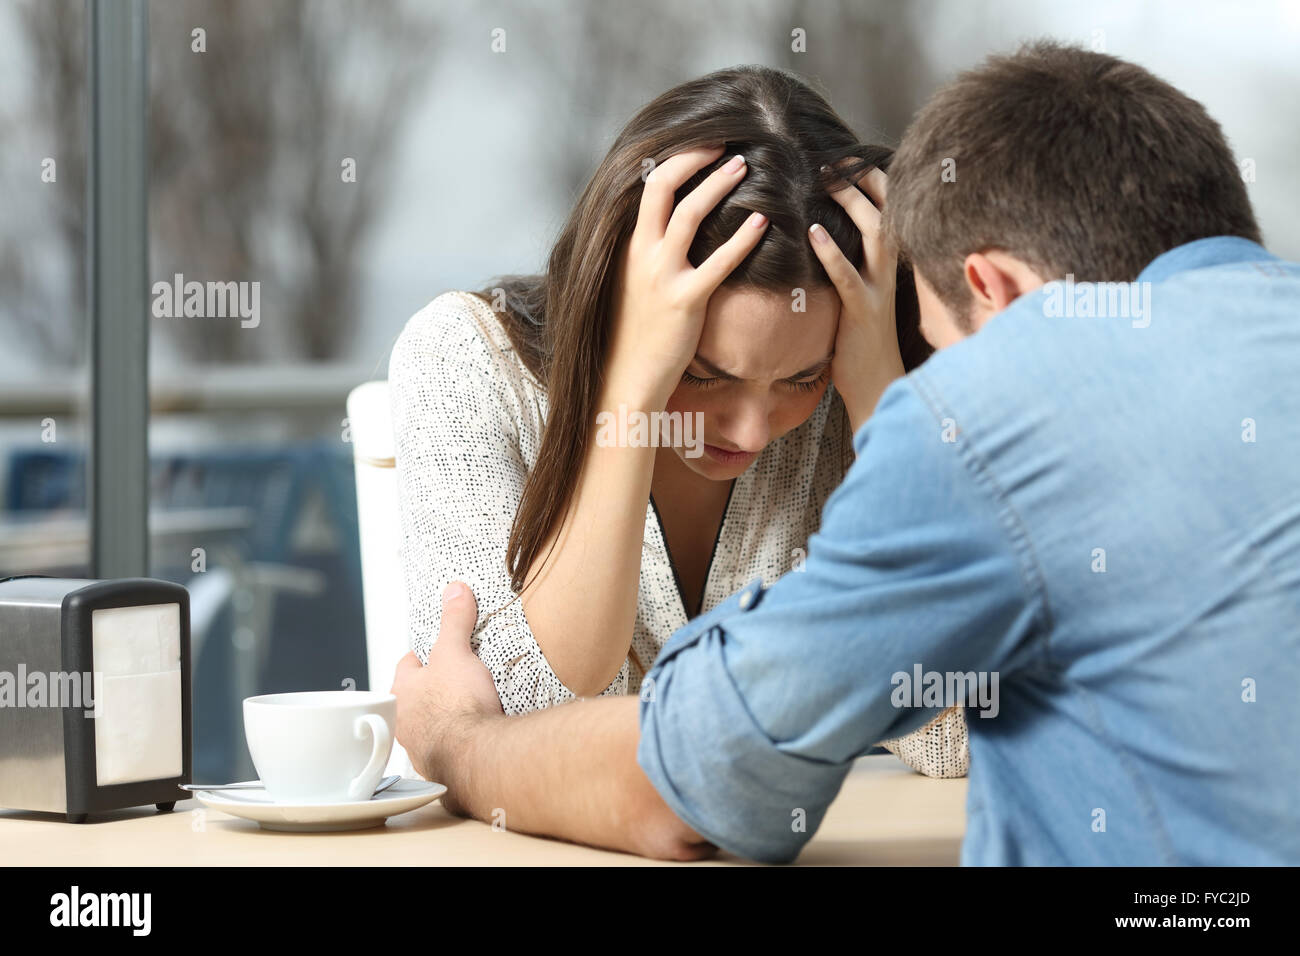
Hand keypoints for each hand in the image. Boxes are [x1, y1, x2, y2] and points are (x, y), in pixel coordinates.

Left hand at [391, 581, 501, 814]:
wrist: (476, 756)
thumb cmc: (455, 708)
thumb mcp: (455, 653)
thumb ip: (454, 621)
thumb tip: (454, 592)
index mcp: (399, 693)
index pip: (408, 665)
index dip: (426, 653)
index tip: (441, 647)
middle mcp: (404, 723)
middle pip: (419, 696)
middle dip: (437, 687)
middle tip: (460, 677)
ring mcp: (422, 747)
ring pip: (433, 724)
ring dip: (448, 717)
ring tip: (472, 705)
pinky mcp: (444, 766)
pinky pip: (452, 747)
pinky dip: (462, 740)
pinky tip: (478, 734)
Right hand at [606, 146, 770, 406]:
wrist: (626, 376)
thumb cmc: (633, 333)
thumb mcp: (631, 283)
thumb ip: (647, 253)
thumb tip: (669, 229)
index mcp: (629, 246)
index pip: (648, 186)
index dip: (678, 159)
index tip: (704, 145)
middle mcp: (641, 254)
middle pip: (663, 186)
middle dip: (695, 157)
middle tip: (726, 142)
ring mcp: (661, 276)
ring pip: (689, 214)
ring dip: (718, 184)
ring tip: (744, 165)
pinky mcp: (685, 302)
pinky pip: (717, 263)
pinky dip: (741, 240)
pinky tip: (762, 224)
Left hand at [808, 165, 904, 432]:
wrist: (879, 387)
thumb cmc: (862, 342)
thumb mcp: (859, 294)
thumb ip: (851, 264)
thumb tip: (823, 233)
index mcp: (889, 263)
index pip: (889, 209)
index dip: (872, 180)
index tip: (847, 156)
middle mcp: (890, 271)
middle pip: (886, 211)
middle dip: (863, 180)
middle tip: (833, 157)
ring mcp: (880, 290)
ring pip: (874, 235)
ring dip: (852, 204)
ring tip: (827, 180)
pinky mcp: (863, 313)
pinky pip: (848, 277)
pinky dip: (832, 253)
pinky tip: (813, 232)